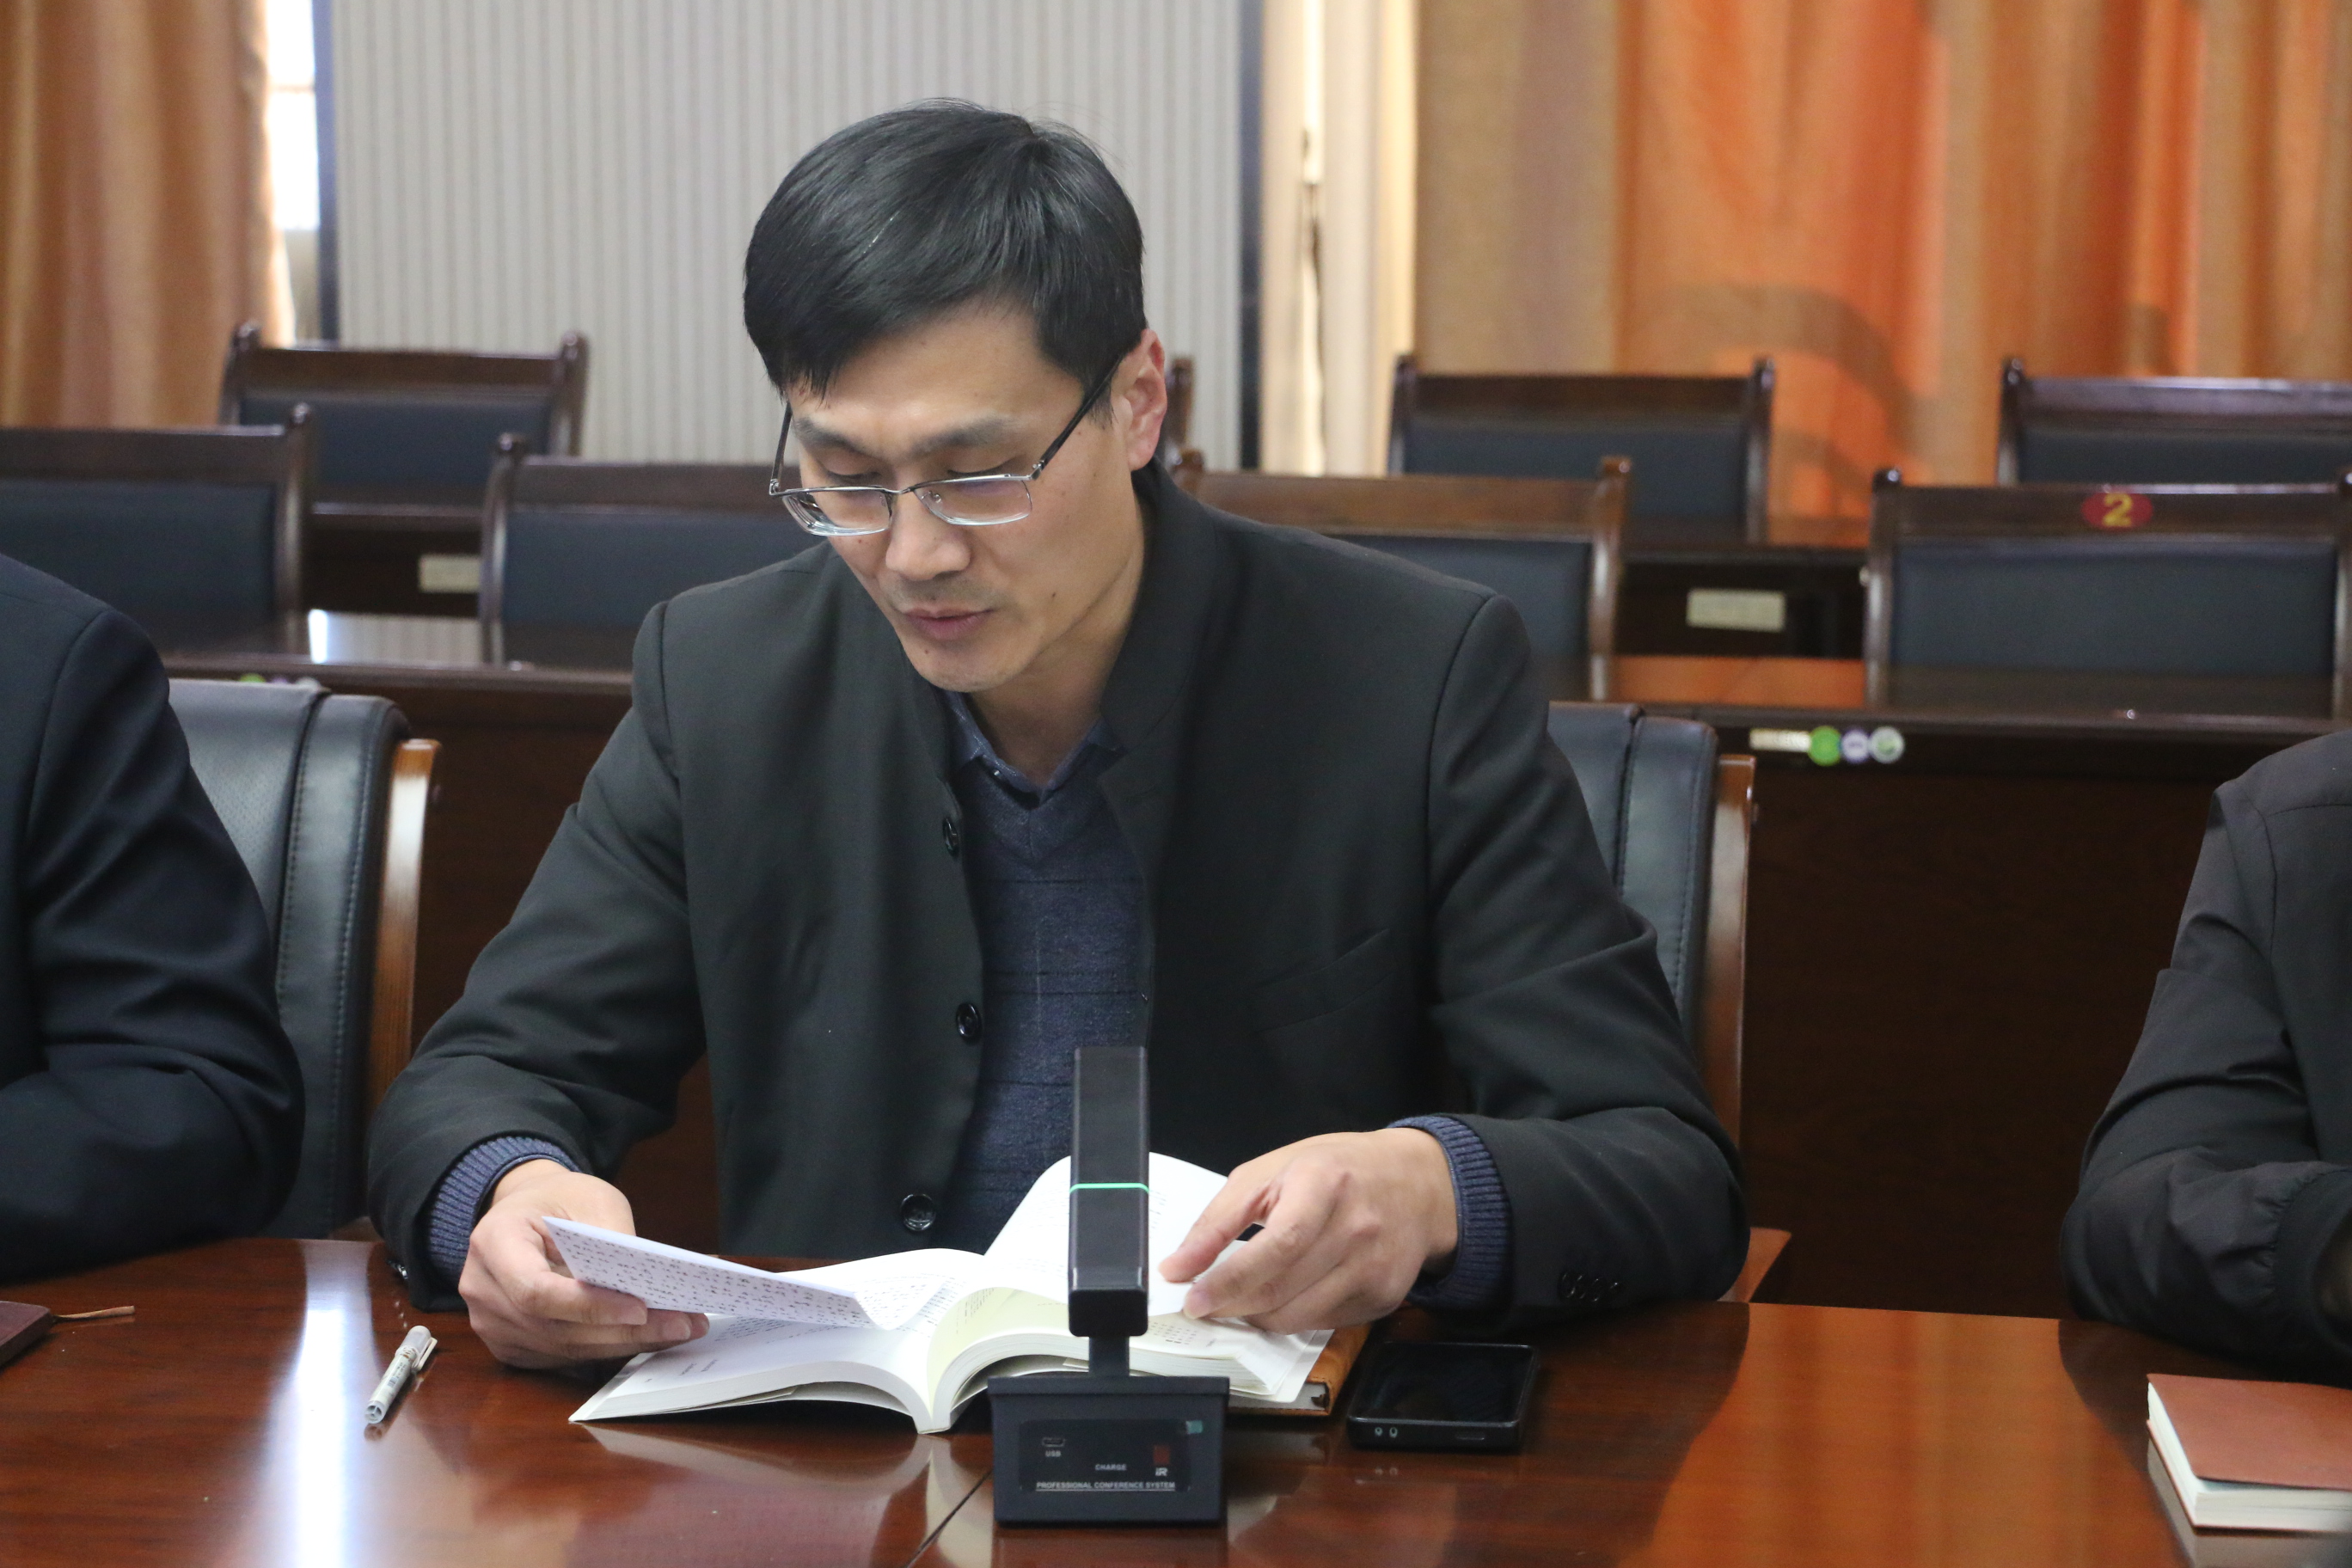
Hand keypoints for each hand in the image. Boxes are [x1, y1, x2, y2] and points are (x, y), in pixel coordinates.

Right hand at [459, 1159, 707, 1368]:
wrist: (527, 1211)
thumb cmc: (557, 1200)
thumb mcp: (589, 1197)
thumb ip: (612, 1237)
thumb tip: (650, 1283)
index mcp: (493, 1242)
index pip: (536, 1291)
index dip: (589, 1306)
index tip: (641, 1307)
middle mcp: (482, 1290)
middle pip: (554, 1328)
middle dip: (622, 1331)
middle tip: (680, 1324)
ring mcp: (491, 1324)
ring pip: (563, 1349)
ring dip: (623, 1344)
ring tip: (676, 1330)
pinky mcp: (512, 1345)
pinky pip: (562, 1357)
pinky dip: (607, 1349)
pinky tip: (647, 1336)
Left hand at [1157, 1129, 1458, 1333]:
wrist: (1416, 1185)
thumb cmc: (1336, 1171)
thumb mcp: (1270, 1172)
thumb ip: (1219, 1219)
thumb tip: (1177, 1267)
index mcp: (1324, 1184)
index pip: (1275, 1247)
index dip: (1229, 1280)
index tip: (1193, 1297)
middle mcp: (1356, 1229)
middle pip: (1281, 1289)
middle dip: (1231, 1304)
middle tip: (1205, 1302)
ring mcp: (1375, 1268)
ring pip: (1297, 1318)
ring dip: (1257, 1316)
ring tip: (1241, 1298)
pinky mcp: (1383, 1298)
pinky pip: (1321, 1325)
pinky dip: (1291, 1317)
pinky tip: (1284, 1294)